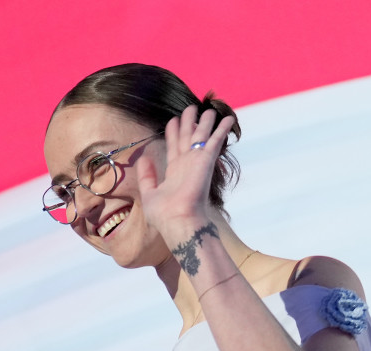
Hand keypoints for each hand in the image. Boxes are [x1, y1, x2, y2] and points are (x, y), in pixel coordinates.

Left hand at [135, 105, 235, 236]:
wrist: (178, 221)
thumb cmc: (164, 214)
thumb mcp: (149, 193)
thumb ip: (147, 176)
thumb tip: (144, 158)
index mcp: (174, 172)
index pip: (174, 147)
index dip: (173, 132)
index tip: (173, 120)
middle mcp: (187, 165)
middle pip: (188, 138)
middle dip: (189, 122)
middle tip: (191, 108)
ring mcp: (197, 162)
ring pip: (202, 136)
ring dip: (205, 122)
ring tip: (208, 109)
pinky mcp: (207, 161)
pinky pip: (215, 141)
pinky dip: (221, 129)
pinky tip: (226, 118)